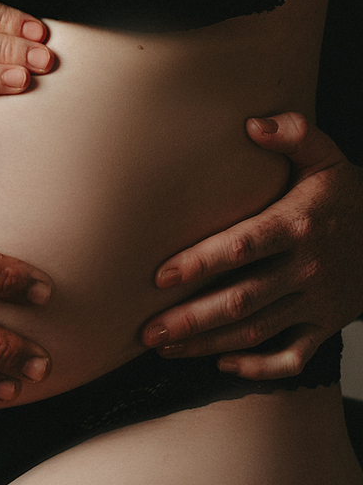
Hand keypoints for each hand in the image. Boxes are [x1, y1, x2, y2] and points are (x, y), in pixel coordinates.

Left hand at [140, 112, 362, 376]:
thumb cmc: (346, 194)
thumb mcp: (326, 156)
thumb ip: (293, 133)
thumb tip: (252, 123)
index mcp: (298, 225)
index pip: (243, 247)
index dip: (201, 262)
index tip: (160, 275)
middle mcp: (306, 269)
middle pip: (243, 300)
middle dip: (193, 318)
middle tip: (147, 330)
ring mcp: (316, 304)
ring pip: (258, 332)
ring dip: (209, 344)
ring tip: (165, 348)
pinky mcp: (325, 327)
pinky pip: (292, 357)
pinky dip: (259, 368)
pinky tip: (223, 362)